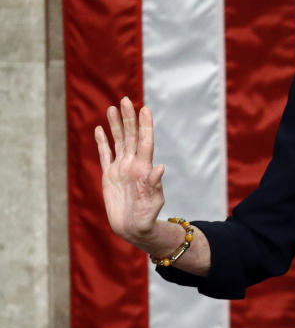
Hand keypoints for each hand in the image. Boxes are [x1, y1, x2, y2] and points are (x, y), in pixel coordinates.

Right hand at [94, 97, 165, 245]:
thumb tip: (160, 168)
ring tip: (113, 108)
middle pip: (131, 136)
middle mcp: (132, 164)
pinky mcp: (109, 175)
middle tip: (127, 100)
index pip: (145, 142)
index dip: (145, 126)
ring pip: (118, 141)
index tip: (145, 109)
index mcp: (144, 168)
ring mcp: (120, 168)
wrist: (133, 228)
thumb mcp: (153, 201)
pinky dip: (102, 142)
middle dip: (129, 118)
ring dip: (115, 125)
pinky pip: (105, 154)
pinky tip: (100, 129)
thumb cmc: (147, 216)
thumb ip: (155, 185)